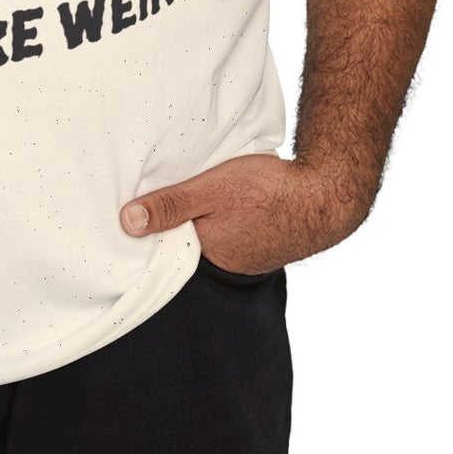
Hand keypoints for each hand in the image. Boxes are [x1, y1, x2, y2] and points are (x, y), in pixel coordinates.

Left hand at [119, 155, 375, 272]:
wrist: (325, 194)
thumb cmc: (268, 192)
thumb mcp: (211, 189)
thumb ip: (171, 205)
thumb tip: (126, 223)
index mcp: (206, 255)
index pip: (163, 250)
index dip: (147, 232)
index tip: (126, 216)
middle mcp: (224, 264)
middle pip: (184, 245)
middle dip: (170, 228)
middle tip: (151, 203)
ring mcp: (244, 256)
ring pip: (207, 238)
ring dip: (197, 222)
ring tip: (183, 199)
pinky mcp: (259, 242)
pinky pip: (228, 233)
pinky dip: (219, 220)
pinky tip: (219, 203)